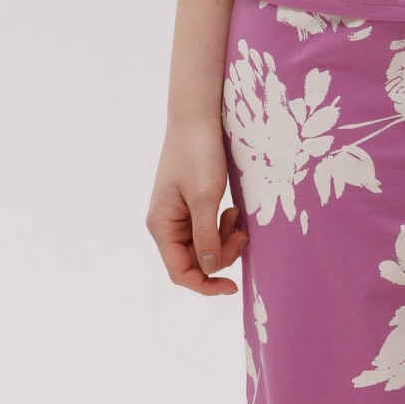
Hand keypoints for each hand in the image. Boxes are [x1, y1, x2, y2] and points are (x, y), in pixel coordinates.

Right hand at [146, 117, 249, 295]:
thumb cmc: (198, 153)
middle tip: (243, 235)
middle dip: (222, 254)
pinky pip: (208, 230)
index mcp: (161, 226)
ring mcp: (178, 215)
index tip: (233, 286)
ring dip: (224, 239)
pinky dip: (223, 226)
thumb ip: (206, 237)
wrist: (197, 118)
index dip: (206, 285)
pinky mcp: (191, 205)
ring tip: (237, 216)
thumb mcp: (205, 198)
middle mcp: (166, 225)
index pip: (180, 272)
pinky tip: (233, 209)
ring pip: (204, 247)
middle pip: (194, 261)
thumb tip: (210, 269)